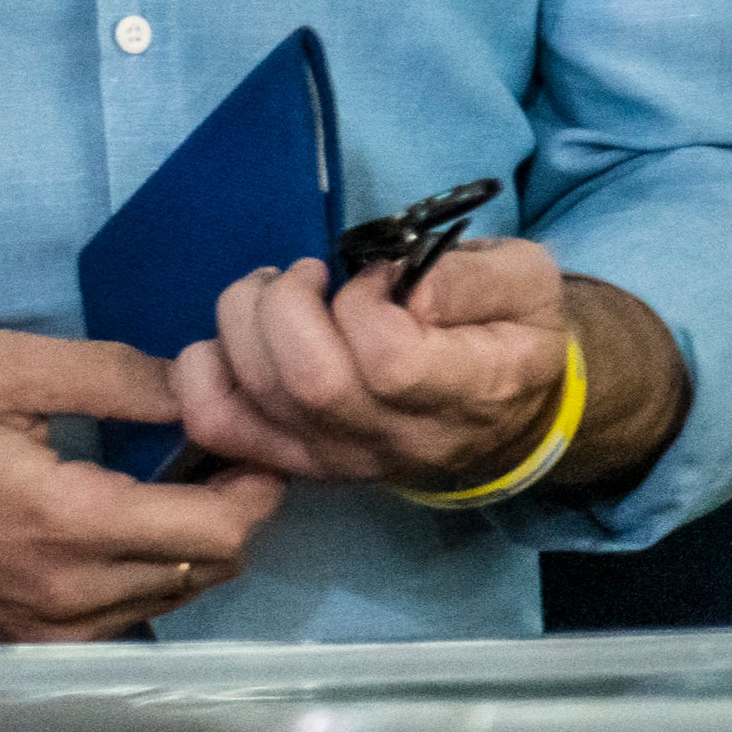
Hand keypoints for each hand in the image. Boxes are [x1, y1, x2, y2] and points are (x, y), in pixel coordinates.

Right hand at [0, 330, 283, 642]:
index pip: (214, 531)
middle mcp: (74, 596)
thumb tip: (193, 386)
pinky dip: (148, 576)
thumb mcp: (0, 366)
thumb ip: (107, 374)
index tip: (256, 444)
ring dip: (192, 546)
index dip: (255, 489)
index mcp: (69, 523)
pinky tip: (124, 529)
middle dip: (233, 513)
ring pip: (174, 599)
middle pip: (208, 570)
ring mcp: (55, 633)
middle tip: (220, 457)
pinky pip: (129, 618)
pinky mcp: (36, 647)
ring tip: (174, 487)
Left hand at [173, 241, 575, 490]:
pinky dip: (204, 369)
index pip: (389, 362)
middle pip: (308, 382)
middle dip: (287, 302)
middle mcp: (392, 439)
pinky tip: (239, 336)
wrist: (500, 412)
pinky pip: (218, 423)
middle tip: (308, 276)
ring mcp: (335, 456)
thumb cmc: (508, 334)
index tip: (376, 279)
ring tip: (276, 291)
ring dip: (243, 319)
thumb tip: (411, 286)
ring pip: (256, 395)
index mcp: (462, 393)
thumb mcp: (527, 284)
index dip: (366, 303)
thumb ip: (476, 277)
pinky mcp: (292, 456)